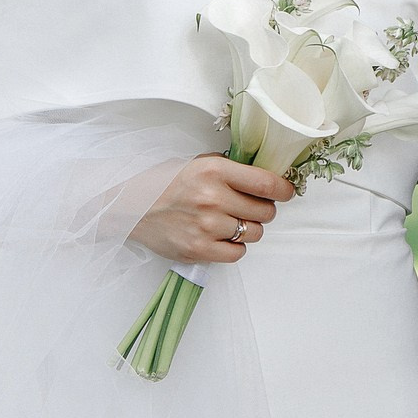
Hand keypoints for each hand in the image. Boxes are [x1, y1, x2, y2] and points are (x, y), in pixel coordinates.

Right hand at [129, 155, 292, 262]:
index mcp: (214, 171)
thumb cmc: (165, 184)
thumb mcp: (198, 164)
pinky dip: (235, 247)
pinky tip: (222, 236)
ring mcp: (206, 226)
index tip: (287, 192)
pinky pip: (238, 253)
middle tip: (250, 207)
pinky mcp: (199, 250)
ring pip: (255, 233)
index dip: (284, 190)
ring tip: (232, 222)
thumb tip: (266, 177)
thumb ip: (230, 169)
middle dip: (264, 210)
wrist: (130, 207)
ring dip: (250, 229)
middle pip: (266, 211)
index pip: (267, 184)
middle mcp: (212, 198)